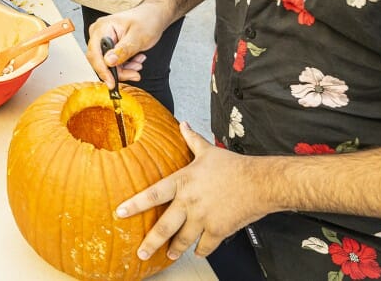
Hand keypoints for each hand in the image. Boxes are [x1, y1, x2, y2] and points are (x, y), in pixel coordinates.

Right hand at [84, 4, 169, 89]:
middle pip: (100, 61)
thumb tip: (109, 62)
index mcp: (102, 28)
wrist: (153, 16)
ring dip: (124, 68)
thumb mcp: (138, 37)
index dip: (103, 70)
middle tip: (134, 74)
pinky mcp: (109, 46)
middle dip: (118, 71)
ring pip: (108, 64)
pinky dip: (125, 65)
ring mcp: (103, 40)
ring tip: (138, 64)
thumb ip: (123, 50)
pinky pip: (113, 62)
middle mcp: (98, 34)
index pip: (95, 53)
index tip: (112, 82)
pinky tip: (136, 60)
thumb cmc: (147, 20)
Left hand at [115, 122, 266, 260]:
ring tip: (168, 256)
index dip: (135, 204)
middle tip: (141, 253)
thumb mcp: (207, 150)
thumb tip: (183, 124)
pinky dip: (200, 251)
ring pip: (183, 239)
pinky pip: (206, 246)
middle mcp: (189, 202)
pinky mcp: (219, 230)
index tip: (120, 213)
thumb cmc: (234, 166)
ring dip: (175, 250)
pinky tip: (196, 252)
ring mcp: (204, 218)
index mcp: (183, 182)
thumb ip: (191, 139)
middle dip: (151, 242)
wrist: (261, 182)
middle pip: (164, 226)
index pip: (153, 194)